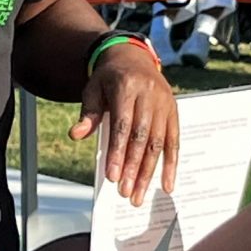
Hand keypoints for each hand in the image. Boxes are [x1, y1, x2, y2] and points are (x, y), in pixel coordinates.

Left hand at [73, 41, 179, 202]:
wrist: (133, 57)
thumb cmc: (109, 78)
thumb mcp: (93, 89)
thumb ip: (88, 113)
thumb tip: (76, 134)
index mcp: (127, 87)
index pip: (123, 125)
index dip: (118, 152)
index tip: (113, 177)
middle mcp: (149, 94)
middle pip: (142, 137)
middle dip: (134, 167)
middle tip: (125, 192)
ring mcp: (164, 103)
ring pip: (158, 142)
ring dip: (149, 171)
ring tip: (138, 194)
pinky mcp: (173, 111)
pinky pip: (174, 141)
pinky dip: (171, 164)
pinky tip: (167, 184)